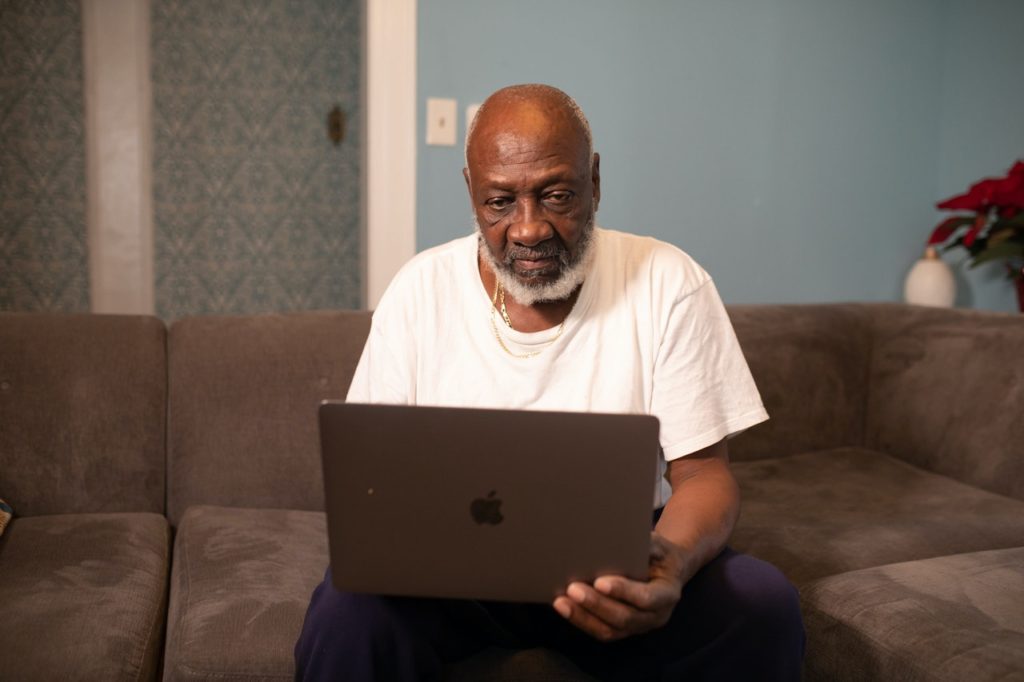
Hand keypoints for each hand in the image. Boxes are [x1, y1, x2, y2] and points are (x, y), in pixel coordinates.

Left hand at [552, 532, 687, 640]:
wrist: (666, 572)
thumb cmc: (659, 554)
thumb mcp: (659, 545)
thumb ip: (646, 544)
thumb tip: (619, 538)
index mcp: (667, 594)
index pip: (646, 598)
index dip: (623, 591)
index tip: (599, 581)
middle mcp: (655, 616)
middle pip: (624, 617)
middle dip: (597, 604)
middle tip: (573, 589)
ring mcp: (638, 627)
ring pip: (609, 630)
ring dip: (583, 617)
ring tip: (561, 602)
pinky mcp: (622, 630)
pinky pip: (601, 631)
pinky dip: (581, 620)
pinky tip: (564, 608)